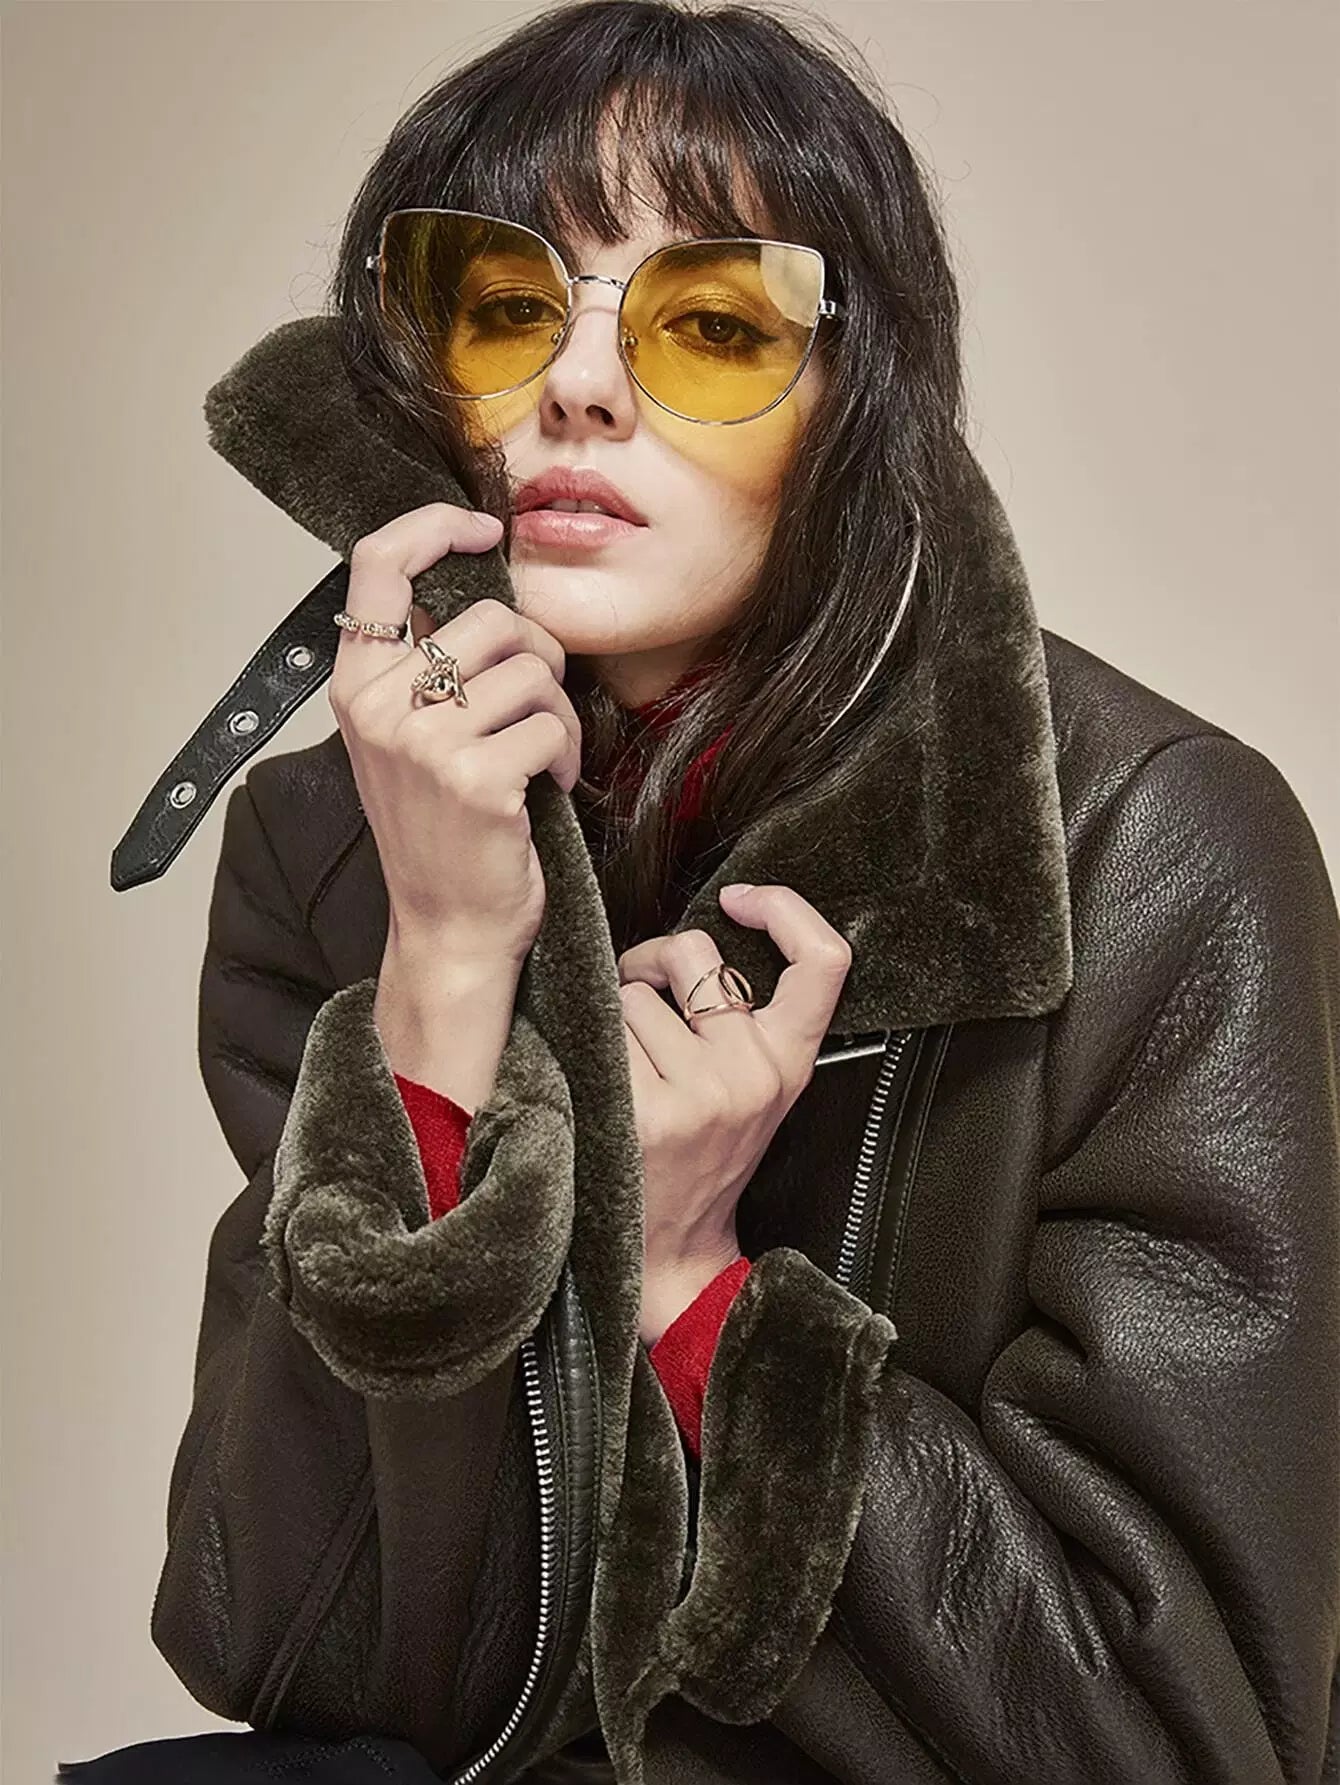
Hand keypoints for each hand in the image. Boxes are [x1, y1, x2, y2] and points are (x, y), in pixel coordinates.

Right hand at [329, 503, 581, 966]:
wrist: (448, 927)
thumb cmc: (440, 830)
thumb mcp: (406, 738)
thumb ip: (423, 666)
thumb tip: (484, 589)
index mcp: (355, 685)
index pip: (377, 563)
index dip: (435, 527)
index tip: (484, 530)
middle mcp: (379, 706)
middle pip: (490, 618)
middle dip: (538, 656)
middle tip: (539, 706)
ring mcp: (424, 742)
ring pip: (531, 669)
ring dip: (558, 711)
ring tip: (544, 753)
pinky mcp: (475, 778)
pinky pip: (551, 724)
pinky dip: (568, 754)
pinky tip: (552, 787)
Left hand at [616, 883, 853, 1345]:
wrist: (668, 1250)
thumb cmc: (699, 1154)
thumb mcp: (752, 1089)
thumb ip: (745, 1019)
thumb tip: (701, 936)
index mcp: (790, 1062)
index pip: (823, 960)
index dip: (785, 908)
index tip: (740, 900)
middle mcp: (754, 1074)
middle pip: (696, 953)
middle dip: (654, 960)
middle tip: (641, 992)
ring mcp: (702, 1094)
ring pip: (635, 992)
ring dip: (615, 1013)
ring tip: (623, 1062)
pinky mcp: (647, 1113)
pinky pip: (603, 1031)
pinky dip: (590, 1045)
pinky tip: (599, 1084)